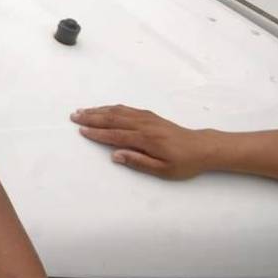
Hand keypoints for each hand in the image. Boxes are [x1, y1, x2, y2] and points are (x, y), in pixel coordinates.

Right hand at [71, 105, 214, 179]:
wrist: (202, 147)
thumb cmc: (183, 162)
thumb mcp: (163, 170)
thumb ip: (138, 162)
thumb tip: (115, 155)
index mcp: (146, 139)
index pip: (116, 135)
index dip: (97, 133)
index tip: (81, 131)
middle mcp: (143, 125)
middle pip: (113, 119)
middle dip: (92, 117)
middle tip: (74, 116)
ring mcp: (146, 118)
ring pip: (118, 111)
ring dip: (99, 110)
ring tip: (83, 110)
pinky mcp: (149, 115)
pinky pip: (126, 109)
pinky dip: (111, 108)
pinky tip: (104, 109)